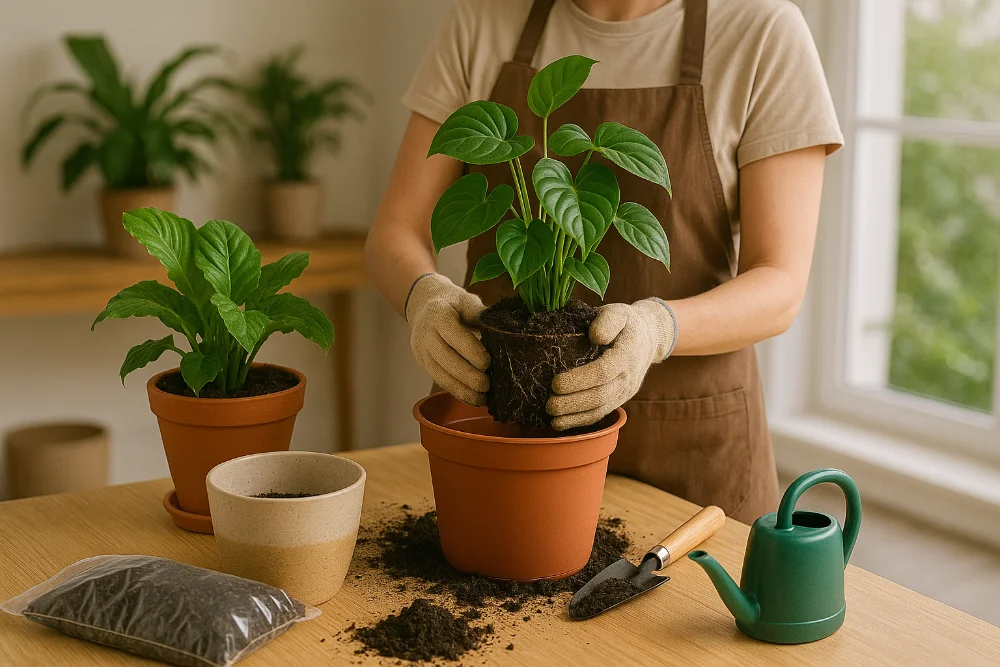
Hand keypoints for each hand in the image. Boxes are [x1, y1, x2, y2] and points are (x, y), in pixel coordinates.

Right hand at [406, 273, 490, 405]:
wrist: (423, 305)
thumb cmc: (452, 303)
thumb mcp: (466, 300)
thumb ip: (481, 314)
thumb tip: (502, 329)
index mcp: (438, 314)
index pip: (453, 335)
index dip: (471, 351)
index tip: (488, 362)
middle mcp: (426, 334)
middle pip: (446, 360)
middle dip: (468, 376)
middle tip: (487, 385)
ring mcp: (422, 351)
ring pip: (441, 375)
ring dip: (462, 390)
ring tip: (482, 398)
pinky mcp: (424, 364)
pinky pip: (440, 381)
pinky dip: (457, 392)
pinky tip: (473, 398)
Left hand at [547, 299, 676, 429]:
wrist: (648, 337)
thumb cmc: (626, 323)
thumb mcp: (619, 312)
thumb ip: (608, 319)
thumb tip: (595, 336)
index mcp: (627, 354)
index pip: (602, 372)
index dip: (578, 380)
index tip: (555, 383)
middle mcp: (628, 376)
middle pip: (600, 395)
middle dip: (573, 403)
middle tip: (549, 405)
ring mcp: (625, 390)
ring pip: (600, 408)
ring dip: (575, 416)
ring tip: (552, 418)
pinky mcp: (620, 398)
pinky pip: (601, 412)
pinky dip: (582, 421)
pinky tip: (563, 424)